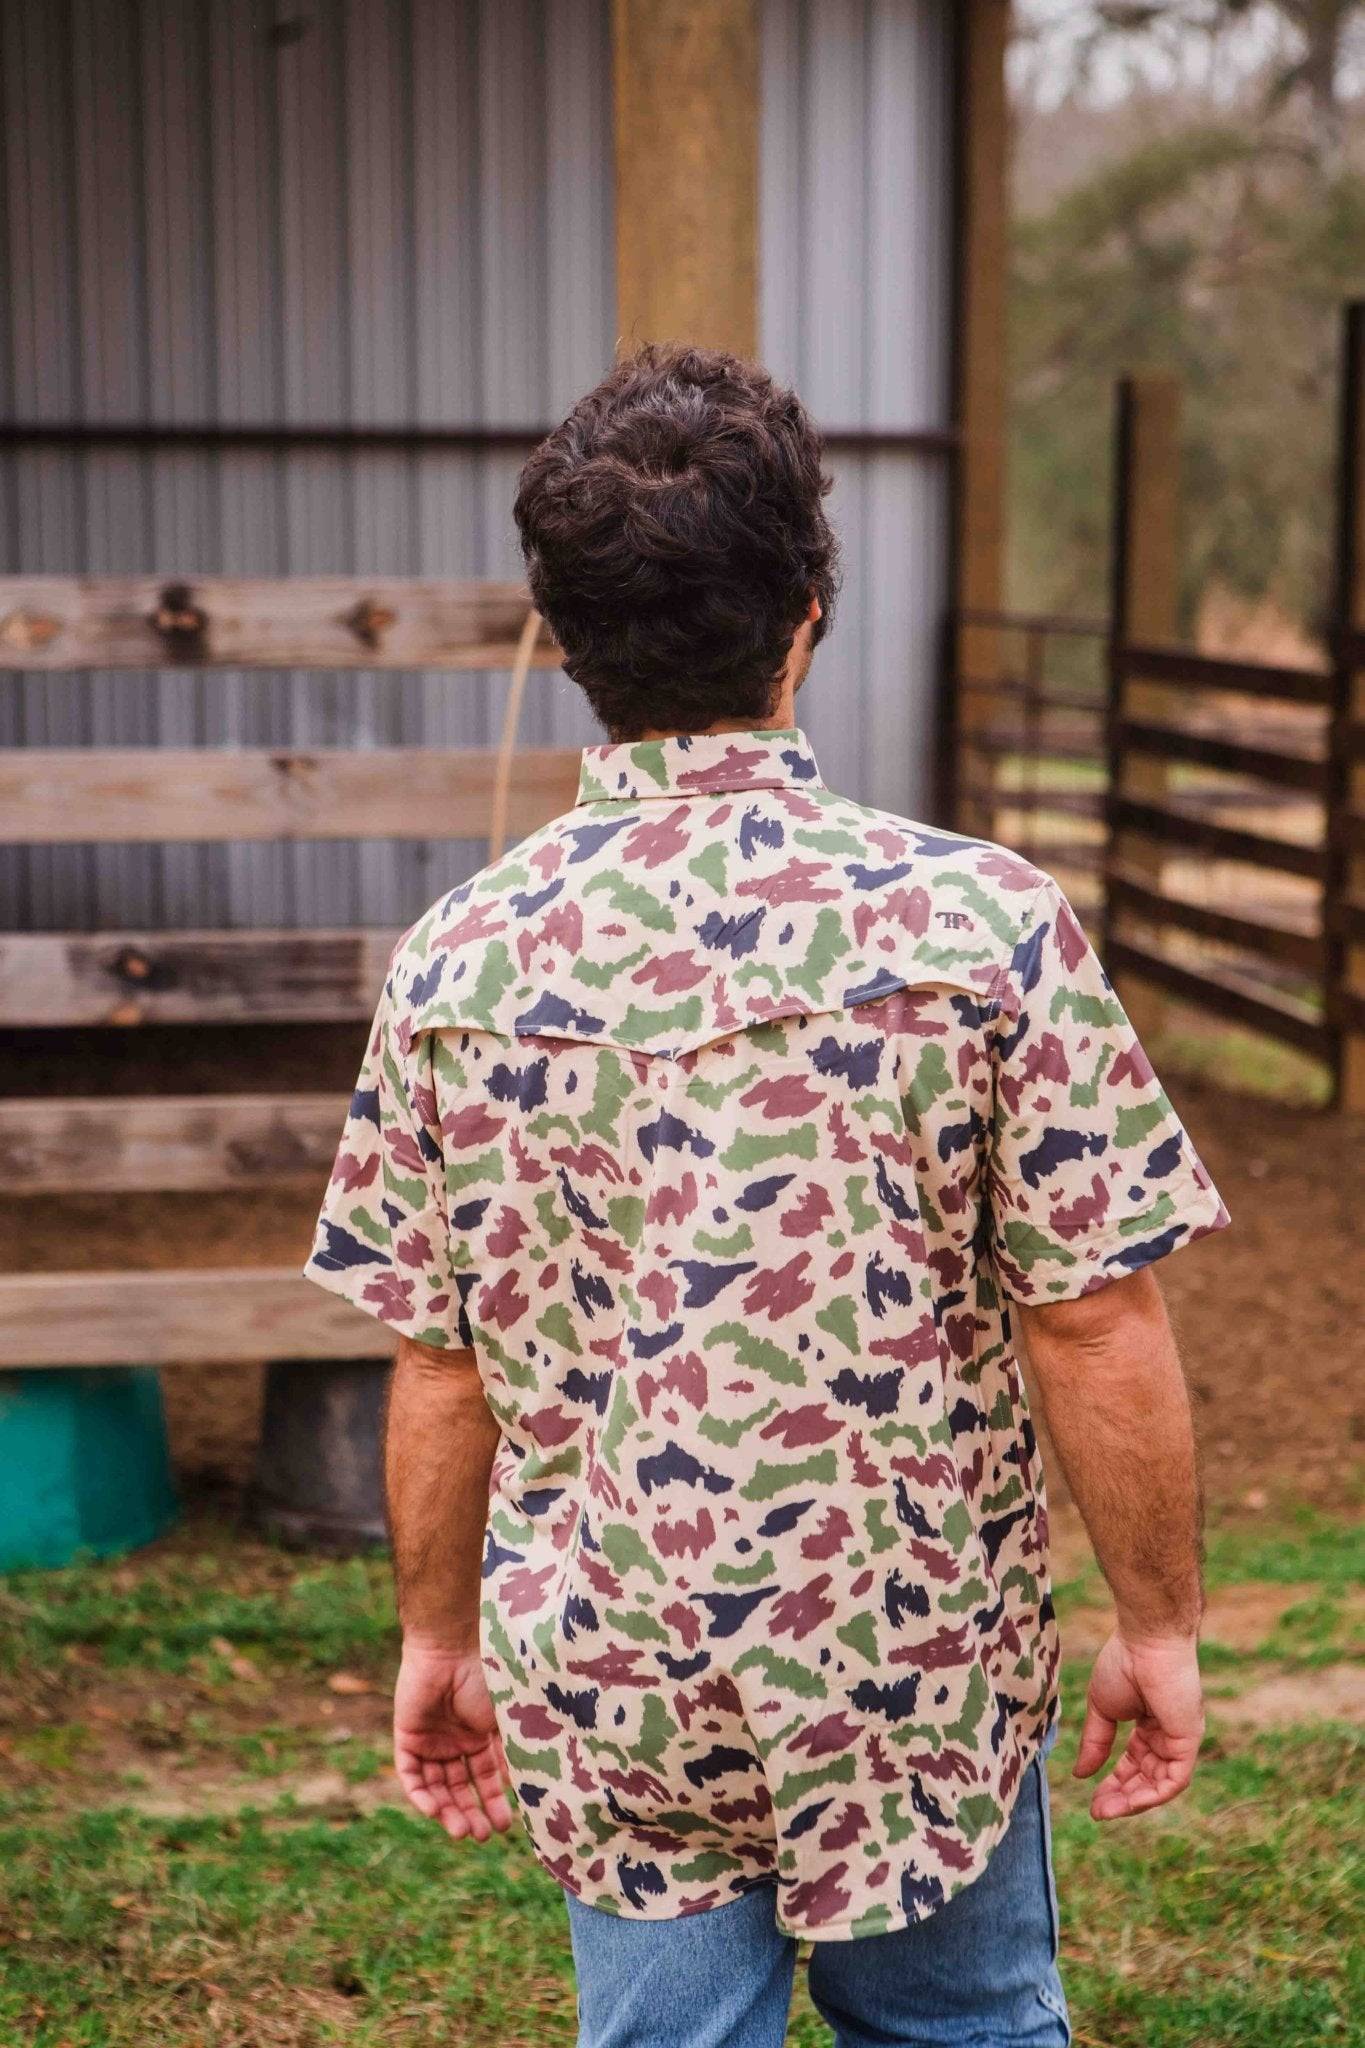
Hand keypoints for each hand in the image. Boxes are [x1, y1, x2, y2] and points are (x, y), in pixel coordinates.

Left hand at [392, 1639, 514, 1841]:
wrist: (452, 1648)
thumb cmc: (485, 1677)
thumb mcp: (504, 1720)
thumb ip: (512, 1751)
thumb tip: (531, 1789)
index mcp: (480, 1734)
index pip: (486, 1776)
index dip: (494, 1801)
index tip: (506, 1825)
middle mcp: (454, 1740)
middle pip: (460, 1787)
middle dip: (471, 1812)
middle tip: (482, 1835)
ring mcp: (431, 1739)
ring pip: (437, 1786)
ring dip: (448, 1811)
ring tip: (463, 1832)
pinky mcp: (407, 1736)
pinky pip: (411, 1774)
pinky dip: (422, 1795)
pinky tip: (436, 1812)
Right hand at [1074, 1630, 1203, 1819]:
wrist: (1145, 1640)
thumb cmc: (1124, 1663)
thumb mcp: (1103, 1709)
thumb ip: (1096, 1742)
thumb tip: (1080, 1775)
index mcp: (1149, 1724)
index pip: (1134, 1763)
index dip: (1114, 1782)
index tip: (1092, 1799)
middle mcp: (1168, 1735)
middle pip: (1147, 1777)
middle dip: (1122, 1797)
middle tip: (1097, 1812)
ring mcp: (1180, 1739)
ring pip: (1160, 1784)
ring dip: (1133, 1801)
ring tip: (1106, 1810)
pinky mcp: (1188, 1741)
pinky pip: (1174, 1779)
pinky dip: (1152, 1794)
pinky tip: (1129, 1801)